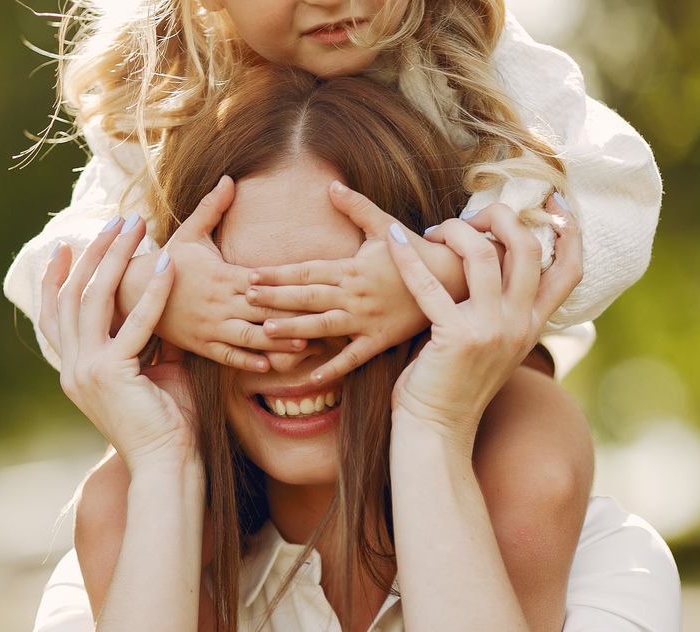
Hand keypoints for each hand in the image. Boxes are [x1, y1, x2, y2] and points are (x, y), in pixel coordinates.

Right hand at [38, 216, 196, 471]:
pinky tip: (167, 264)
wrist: (166, 466)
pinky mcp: (112, 374)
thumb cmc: (167, 425)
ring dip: (118, 259)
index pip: (55, 314)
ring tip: (139, 227)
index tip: (65, 245)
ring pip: (95, 300)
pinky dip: (151, 292)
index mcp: (75, 370)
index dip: (57, 278)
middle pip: (73, 296)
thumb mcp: (154, 373)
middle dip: (95, 253)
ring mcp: (87, 371)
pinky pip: (133, 324)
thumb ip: (150, 340)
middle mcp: (73, 368)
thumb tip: (162, 306)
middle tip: (118, 220)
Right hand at [143, 176, 303, 372]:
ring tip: (305, 347)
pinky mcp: (202, 345)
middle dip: (295, 317)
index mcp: (223, 276)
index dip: (288, 286)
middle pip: (264, 312)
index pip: (263, 282)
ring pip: (250, 339)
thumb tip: (230, 178)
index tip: (317, 287)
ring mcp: (211, 327)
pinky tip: (269, 367)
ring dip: (278, 344)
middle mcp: (220, 303)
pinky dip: (247, 362)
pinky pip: (227, 357)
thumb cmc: (167, 261)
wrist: (132, 293)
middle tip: (326, 321)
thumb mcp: (189, 232)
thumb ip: (212, 207)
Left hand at [246, 181, 467, 383]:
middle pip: (308, 298)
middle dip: (275, 299)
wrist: (454, 279)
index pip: (308, 270)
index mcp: (352, 268)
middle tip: (245, 300)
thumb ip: (356, 207)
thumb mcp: (386, 225)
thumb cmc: (417, 250)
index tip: (251, 274)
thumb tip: (331, 185)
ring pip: (324, 327)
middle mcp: (355, 295)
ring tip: (265, 333)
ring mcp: (366, 319)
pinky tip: (312, 376)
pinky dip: (335, 367)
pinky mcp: (380, 339)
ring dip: (293, 330)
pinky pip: (354, 357)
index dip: (278, 273)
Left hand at [386, 204, 580, 449]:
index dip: (568, 229)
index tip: (551, 201)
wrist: (436, 431)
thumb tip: (498, 268)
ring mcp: (491, 331)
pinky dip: (409, 259)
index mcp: (534, 325)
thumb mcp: (495, 346)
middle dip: (500, 217)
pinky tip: (395, 241)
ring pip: (484, 256)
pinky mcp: (455, 338)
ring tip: (432, 233)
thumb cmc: (454, 385)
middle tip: (469, 218)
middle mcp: (520, 324)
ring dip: (456, 232)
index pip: (570, 269)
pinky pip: (431, 286)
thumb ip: (504, 311)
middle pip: (527, 248)